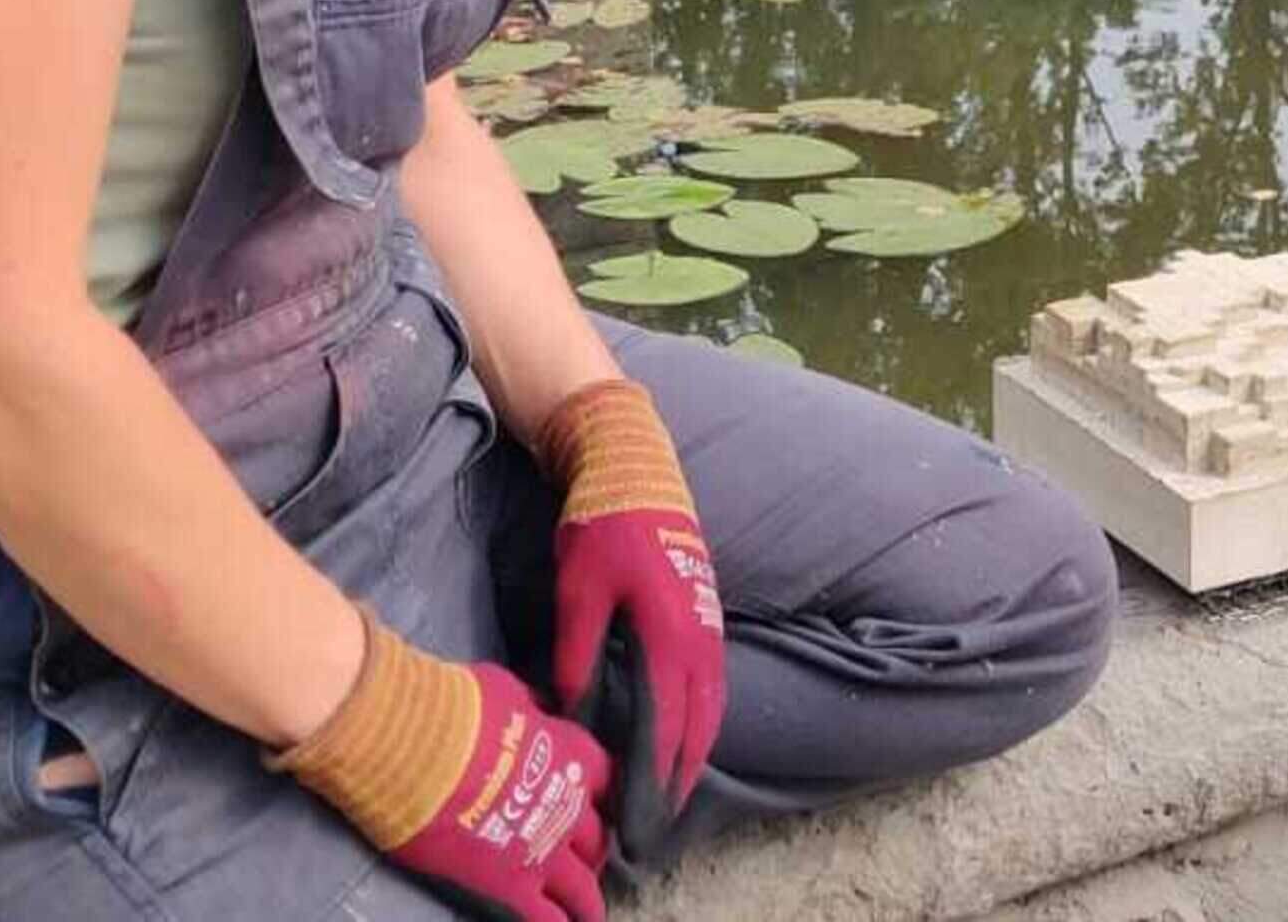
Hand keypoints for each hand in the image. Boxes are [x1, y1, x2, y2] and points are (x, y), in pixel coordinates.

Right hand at [272, 612, 609, 921]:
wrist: (410, 747)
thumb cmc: (451, 707)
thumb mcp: (505, 692)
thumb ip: (529, 711)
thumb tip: (533, 711)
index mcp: (571, 755)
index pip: (608, 779)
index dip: (600, 794)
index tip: (594, 803)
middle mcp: (568, 807)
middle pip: (597, 836)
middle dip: (592, 849)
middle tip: (584, 860)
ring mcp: (543, 852)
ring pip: (582, 887)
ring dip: (586, 900)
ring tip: (587, 912)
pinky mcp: (510, 887)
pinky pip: (546, 918)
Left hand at [534, 377, 725, 812]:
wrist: (635, 463)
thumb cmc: (601, 525)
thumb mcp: (578, 593)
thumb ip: (578, 656)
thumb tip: (574, 714)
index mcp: (671, 636)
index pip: (665, 729)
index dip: (652, 781)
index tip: (637, 821)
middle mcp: (701, 637)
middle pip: (699, 727)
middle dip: (680, 780)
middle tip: (657, 824)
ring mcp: (710, 623)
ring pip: (711, 706)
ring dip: (695, 752)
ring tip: (675, 791)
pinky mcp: (708, 611)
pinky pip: (713, 682)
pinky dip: (703, 719)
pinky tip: (687, 732)